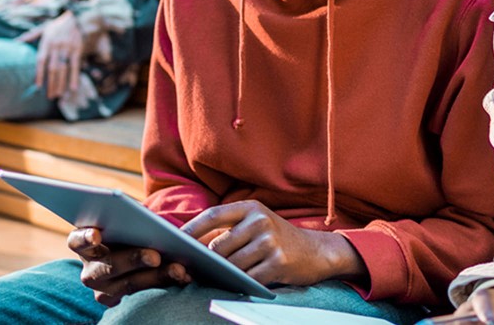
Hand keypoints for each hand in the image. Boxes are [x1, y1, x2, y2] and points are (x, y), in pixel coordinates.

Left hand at [17, 10, 82, 98]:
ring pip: (63, 69)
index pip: (41, 61)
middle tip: (49, 96)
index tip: (38, 86)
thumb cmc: (57, 25)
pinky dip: (74, 77)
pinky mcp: (77, 50)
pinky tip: (73, 88)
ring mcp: (67, 49)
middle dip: (51, 83)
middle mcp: (56, 47)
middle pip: (52, 68)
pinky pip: (75, 66)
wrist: (76, 17)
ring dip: (61, 83)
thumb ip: (30, 36)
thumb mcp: (42, 28)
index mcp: (46, 42)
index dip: (39, 74)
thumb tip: (15, 42)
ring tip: (58, 95)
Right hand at [68, 227, 190, 306]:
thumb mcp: (127, 221)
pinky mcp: (122, 303)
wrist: (133, 251)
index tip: (96, 235)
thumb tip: (149, 219)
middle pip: (109, 266)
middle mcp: (90, 270)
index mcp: (83, 244)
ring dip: (157, 276)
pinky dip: (167, 284)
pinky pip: (145, 296)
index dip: (85, 237)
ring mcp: (104, 290)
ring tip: (179, 269)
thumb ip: (131, 219)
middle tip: (155, 256)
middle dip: (134, 260)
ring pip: (130, 285)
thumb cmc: (129, 230)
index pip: (77, 240)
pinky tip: (185, 277)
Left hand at [181, 200, 365, 286]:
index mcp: (252, 208)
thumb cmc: (279, 239)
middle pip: (218, 245)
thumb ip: (229, 230)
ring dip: (221, 275)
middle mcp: (260, 221)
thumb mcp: (257, 225)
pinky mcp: (278, 263)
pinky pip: (248, 278)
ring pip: (231, 264)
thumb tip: (193, 244)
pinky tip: (237, 285)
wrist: (318, 251)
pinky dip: (240, 284)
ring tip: (213, 279)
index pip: (213, 215)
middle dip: (206, 261)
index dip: (191, 228)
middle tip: (193, 270)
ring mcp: (270, 242)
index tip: (175, 240)